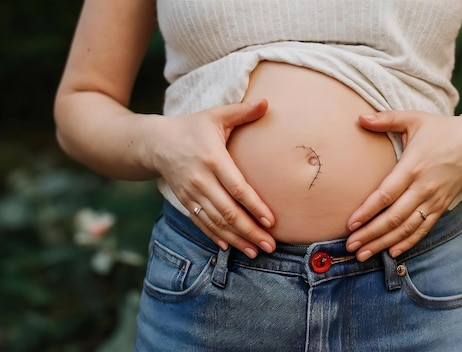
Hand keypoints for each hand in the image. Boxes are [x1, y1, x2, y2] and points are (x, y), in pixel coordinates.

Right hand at [146, 99, 275, 258]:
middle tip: (270, 245)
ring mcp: (191, 194)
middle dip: (250, 231)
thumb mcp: (215, 115)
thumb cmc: (192, 127)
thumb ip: (242, 111)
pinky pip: (201, 223)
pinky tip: (230, 247)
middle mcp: (200, 180)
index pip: (236, 188)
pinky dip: (216, 236)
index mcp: (212, 159)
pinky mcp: (185, 202)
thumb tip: (268, 102)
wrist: (155, 142)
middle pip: (227, 211)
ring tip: (256, 251)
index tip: (271, 221)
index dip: (254, 206)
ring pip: (215, 222)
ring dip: (236, 239)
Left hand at [346, 110, 461, 260]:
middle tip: (351, 246)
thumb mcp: (414, 119)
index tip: (350, 224)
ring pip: (406, 228)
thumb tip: (359, 117)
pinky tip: (391, 253)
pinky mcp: (441, 207)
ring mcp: (434, 200)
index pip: (386, 194)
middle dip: (370, 234)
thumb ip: (386, 119)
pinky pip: (422, 230)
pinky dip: (407, 243)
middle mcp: (423, 187)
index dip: (367, 211)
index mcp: (413, 166)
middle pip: (394, 217)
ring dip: (384, 243)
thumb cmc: (442, 129)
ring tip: (363, 254)